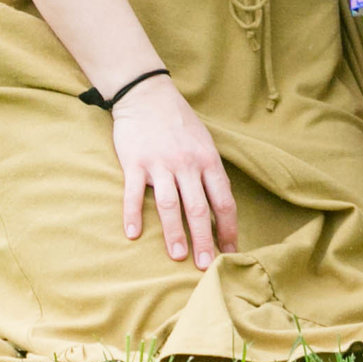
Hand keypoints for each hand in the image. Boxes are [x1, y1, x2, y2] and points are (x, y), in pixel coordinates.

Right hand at [110, 74, 238, 268]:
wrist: (147, 95)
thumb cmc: (179, 122)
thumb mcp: (204, 143)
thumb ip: (210, 173)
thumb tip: (221, 208)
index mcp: (208, 161)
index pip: (223, 200)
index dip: (228, 228)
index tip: (230, 252)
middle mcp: (186, 164)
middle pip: (198, 208)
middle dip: (204, 239)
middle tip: (206, 266)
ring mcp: (160, 164)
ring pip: (169, 204)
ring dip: (174, 233)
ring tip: (177, 257)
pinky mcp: (135, 163)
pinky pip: (133, 193)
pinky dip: (132, 214)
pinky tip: (133, 234)